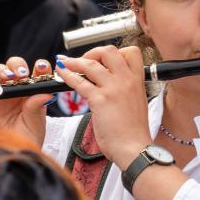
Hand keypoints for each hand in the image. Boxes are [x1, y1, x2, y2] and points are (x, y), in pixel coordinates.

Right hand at [0, 57, 51, 147]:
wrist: (13, 157)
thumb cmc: (28, 139)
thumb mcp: (36, 123)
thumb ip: (36, 107)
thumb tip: (46, 93)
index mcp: (30, 93)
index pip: (35, 73)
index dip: (39, 67)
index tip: (42, 68)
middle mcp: (13, 92)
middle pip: (12, 68)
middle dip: (16, 65)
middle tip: (22, 74)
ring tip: (8, 77)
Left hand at [54, 46, 150, 168]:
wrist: (134, 148)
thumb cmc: (134, 131)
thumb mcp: (135, 103)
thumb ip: (124, 90)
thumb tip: (109, 85)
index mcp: (137, 81)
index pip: (130, 52)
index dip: (114, 53)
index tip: (103, 60)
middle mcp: (127, 80)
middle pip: (109, 51)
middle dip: (93, 52)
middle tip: (84, 61)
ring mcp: (114, 89)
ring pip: (91, 64)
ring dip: (75, 62)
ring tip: (66, 64)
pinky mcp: (100, 100)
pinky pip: (80, 82)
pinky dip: (67, 75)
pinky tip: (61, 74)